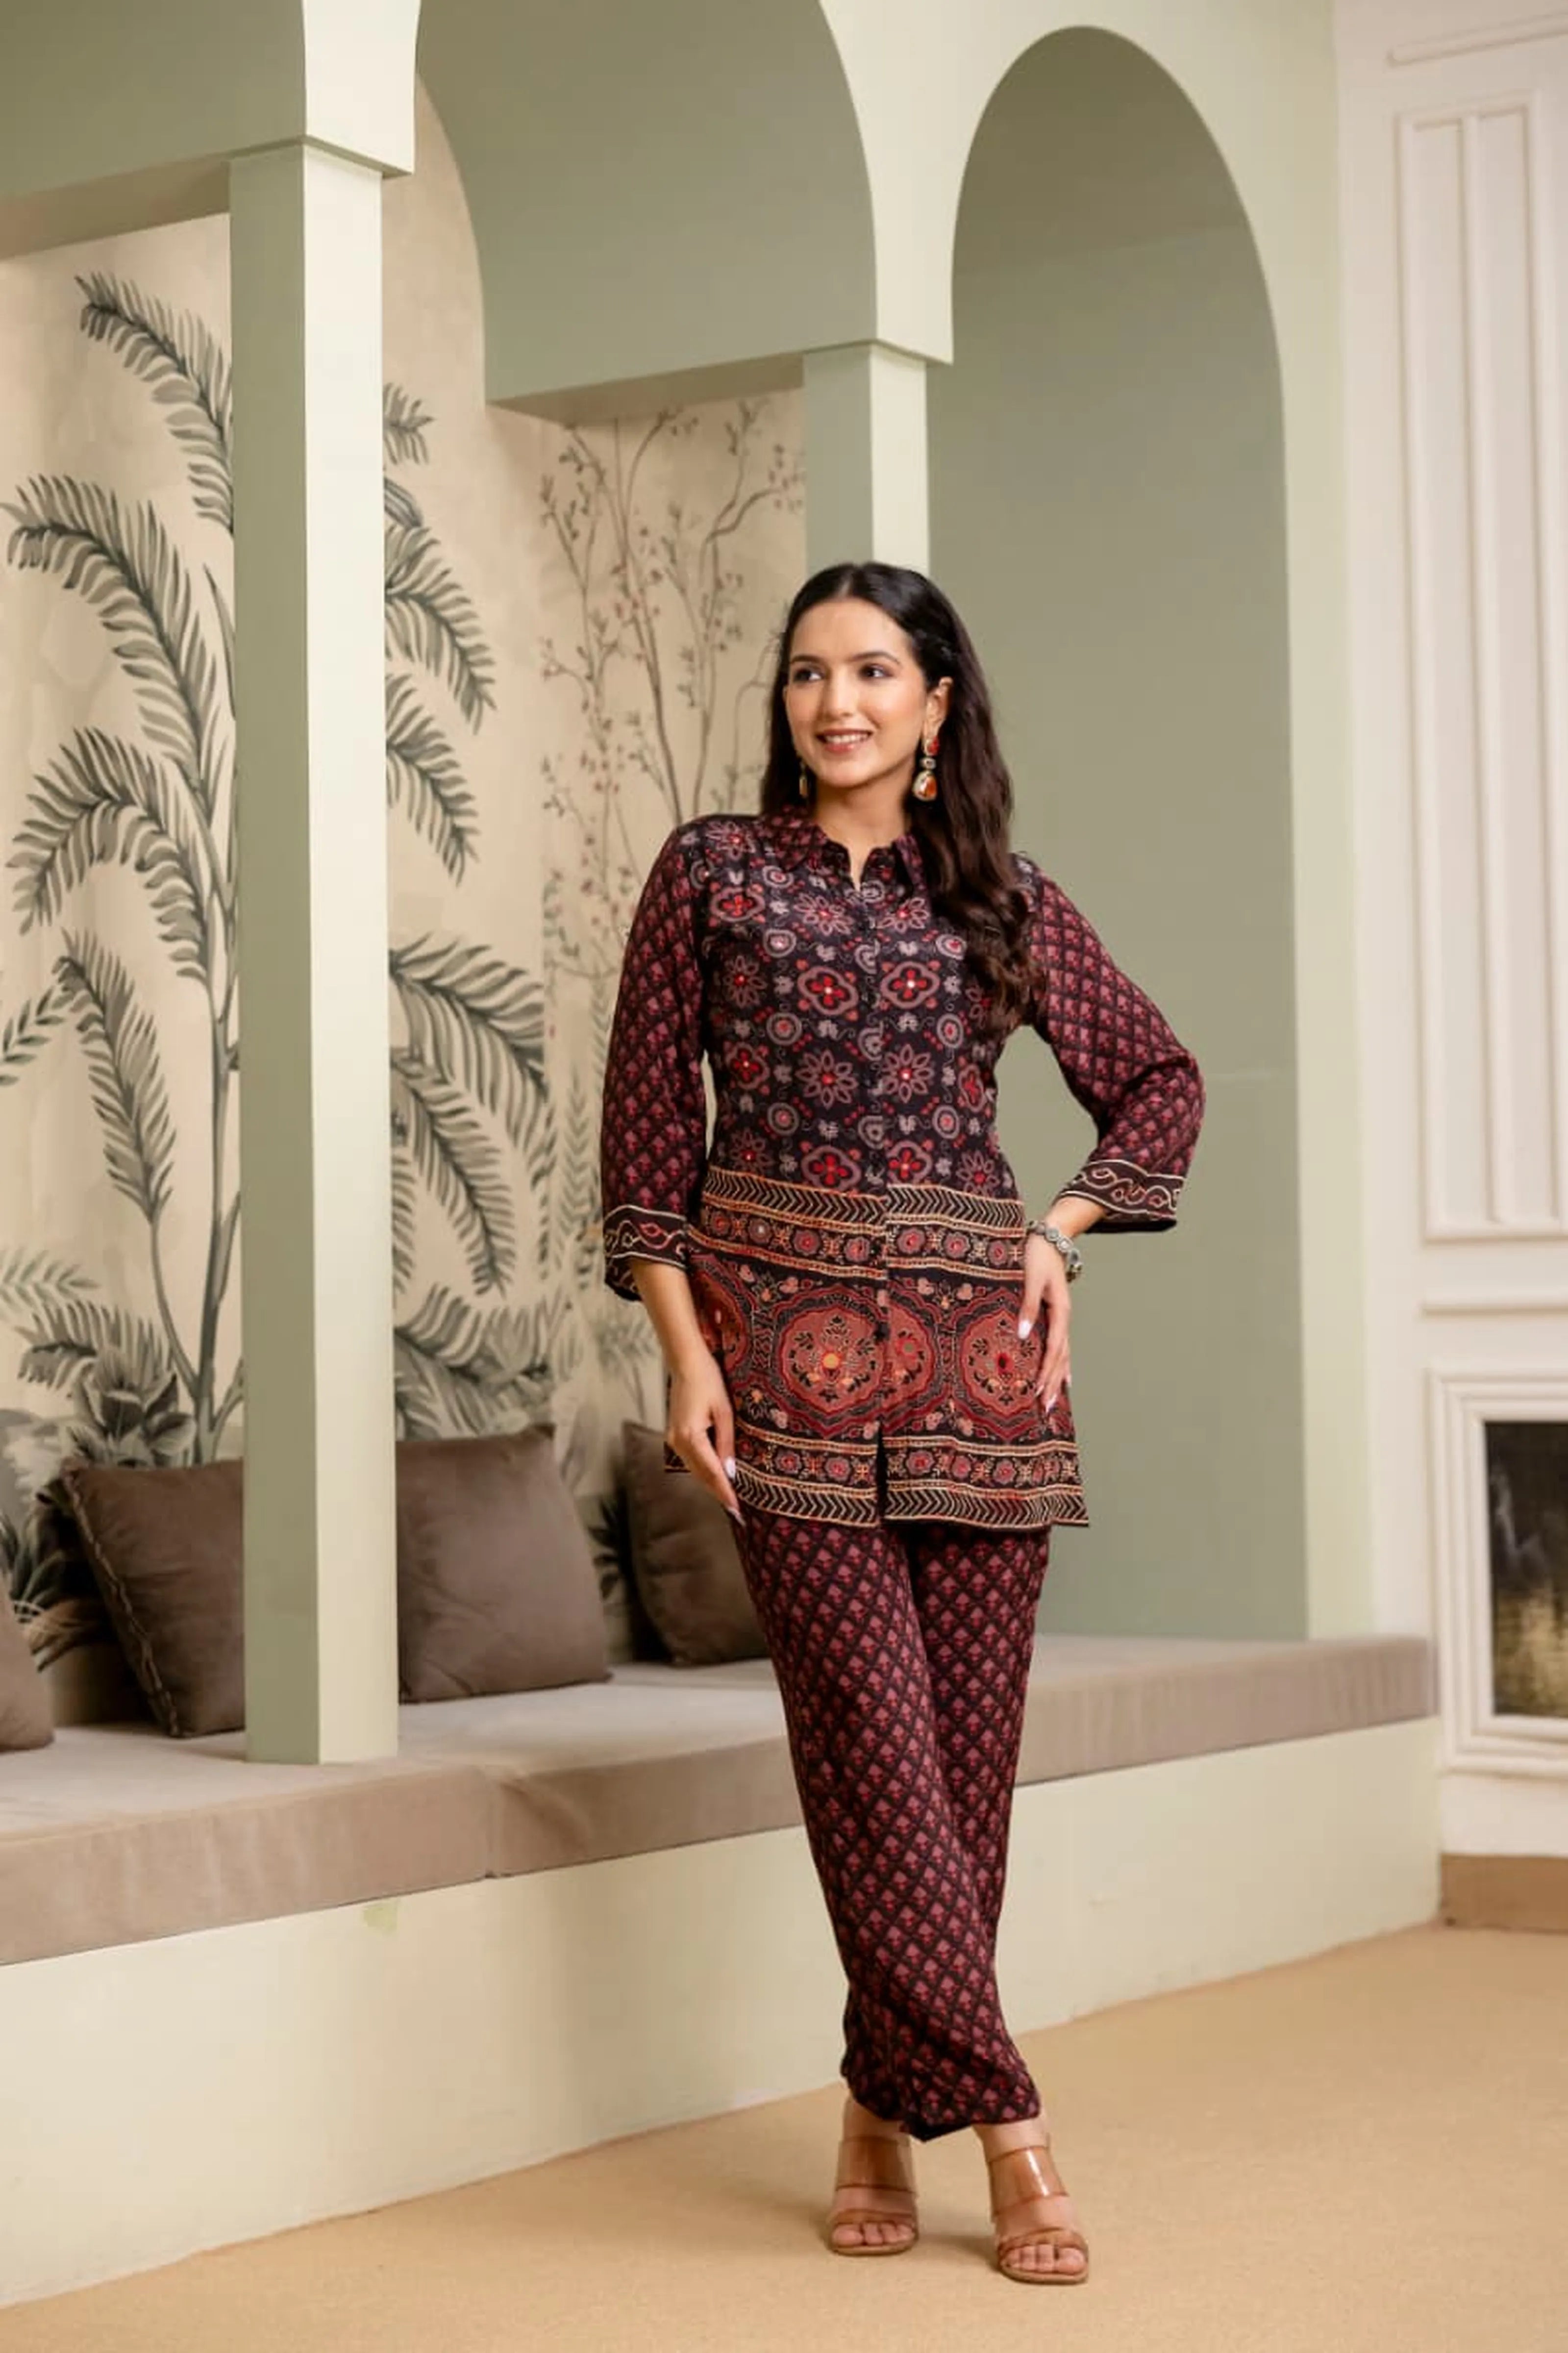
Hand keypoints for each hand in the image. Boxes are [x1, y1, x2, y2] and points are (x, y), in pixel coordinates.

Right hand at [666, 1348, 741, 1521]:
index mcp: (690, 1436)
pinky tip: (717, 1476)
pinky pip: (691, 1459)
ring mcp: (673, 1439)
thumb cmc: (709, 1381)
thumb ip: (726, 1443)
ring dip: (711, 1483)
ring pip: (695, 1469)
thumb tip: (730, 1472)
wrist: (686, 1362)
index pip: (712, 1472)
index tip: (737, 1509)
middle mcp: (678, 1442)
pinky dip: (704, 1470)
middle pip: (701, 1475)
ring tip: (729, 1498)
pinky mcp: (674, 1435)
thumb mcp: (725, 1412)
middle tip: (736, 1511)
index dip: (725, 1491)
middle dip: (718, 1492)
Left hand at [1018, 1232, 1071, 1413]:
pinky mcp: (1056, 1316)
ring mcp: (1061, 1319)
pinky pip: (1060, 1347)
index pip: (1054, 1349)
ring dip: (1057, 1379)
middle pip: (1060, 1358)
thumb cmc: (1037, 1256)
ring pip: (1062, 1355)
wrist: (1050, 1237)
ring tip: (1053, 1401)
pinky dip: (1060, 1365)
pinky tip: (1061, 1378)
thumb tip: (1022, 1335)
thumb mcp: (1031, 1278)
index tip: (1037, 1391)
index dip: (1046, 1371)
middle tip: (1046, 1409)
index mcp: (1059, 1312)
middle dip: (1053, 1384)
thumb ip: (1028, 1306)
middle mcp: (1063, 1319)